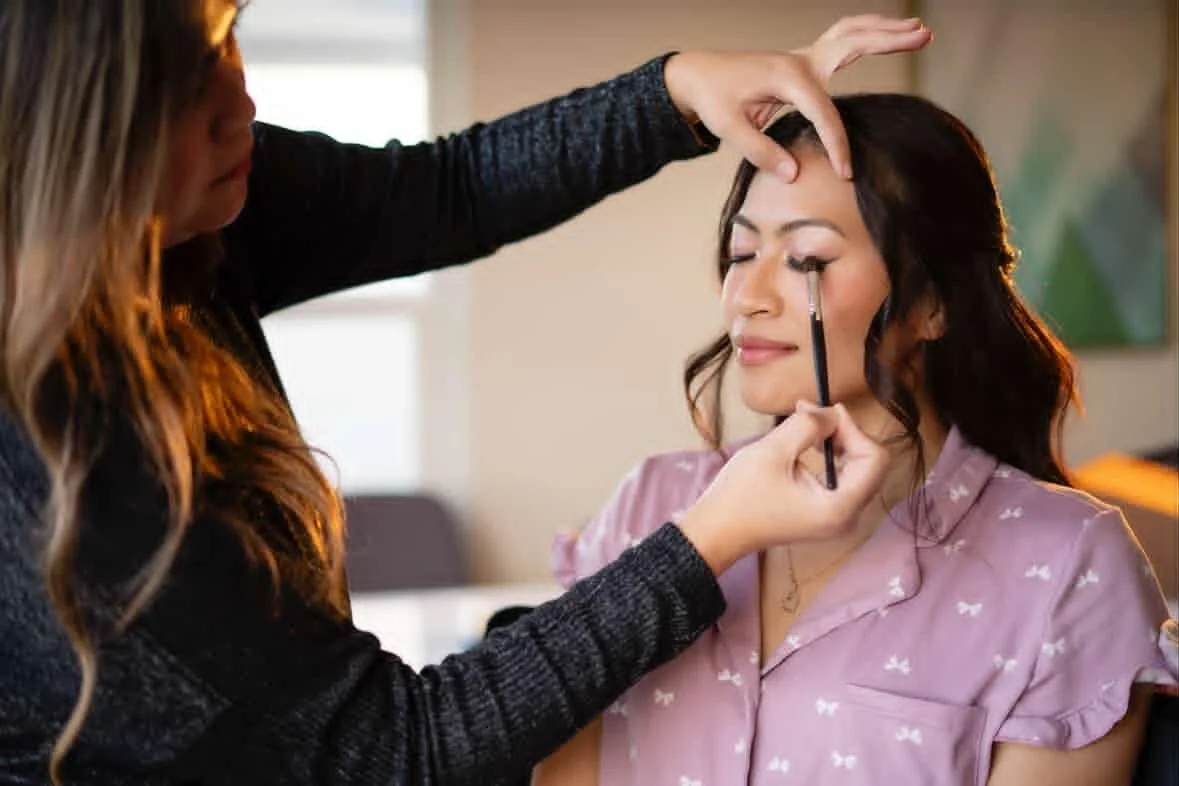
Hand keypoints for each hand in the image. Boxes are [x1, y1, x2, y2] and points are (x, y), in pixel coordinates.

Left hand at [663, 15, 931, 179]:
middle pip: (853, 43)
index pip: (824, 114)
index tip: (846, 173)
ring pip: (850, 35)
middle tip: (925, 36)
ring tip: (919, 29)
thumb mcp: (730, 128)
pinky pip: (840, 42)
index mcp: (787, 77)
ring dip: (883, 30)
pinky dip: (864, 35)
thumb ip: (761, 152)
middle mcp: (800, 62)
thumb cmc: (713, 100)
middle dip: (889, 40)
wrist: (697, 76)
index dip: (838, 145)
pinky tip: (883, 34)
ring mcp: (802, 59)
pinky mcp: (801, 64)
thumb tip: (794, 175)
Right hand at [678, 402, 887, 575]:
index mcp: (839, 507)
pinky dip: (833, 456)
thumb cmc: (740, 496)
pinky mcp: (825, 514)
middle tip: (812, 414)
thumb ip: (809, 426)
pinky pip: (844, 478)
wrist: (716, 530)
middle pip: (870, 463)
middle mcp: (847, 517)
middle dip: (845, 432)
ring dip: (838, 441)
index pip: (874, 458)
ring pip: (859, 468)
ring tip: (808, 425)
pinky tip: (810, 444)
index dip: (852, 428)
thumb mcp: (773, 451)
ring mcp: (837, 517)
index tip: (822, 413)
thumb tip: (832, 413)